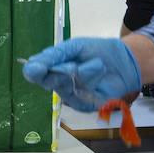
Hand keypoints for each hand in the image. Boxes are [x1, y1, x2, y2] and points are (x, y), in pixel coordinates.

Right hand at [21, 38, 141, 110]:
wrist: (123, 59)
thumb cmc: (96, 52)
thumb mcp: (73, 47)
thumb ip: (53, 56)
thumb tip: (29, 65)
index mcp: (52, 70)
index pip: (36, 74)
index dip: (35, 72)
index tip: (36, 68)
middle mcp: (59, 85)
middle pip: (50, 82)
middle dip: (63, 69)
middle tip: (74, 62)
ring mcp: (72, 97)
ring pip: (68, 86)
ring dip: (83, 71)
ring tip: (97, 64)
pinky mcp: (86, 105)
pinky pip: (82, 94)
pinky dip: (91, 78)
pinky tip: (99, 71)